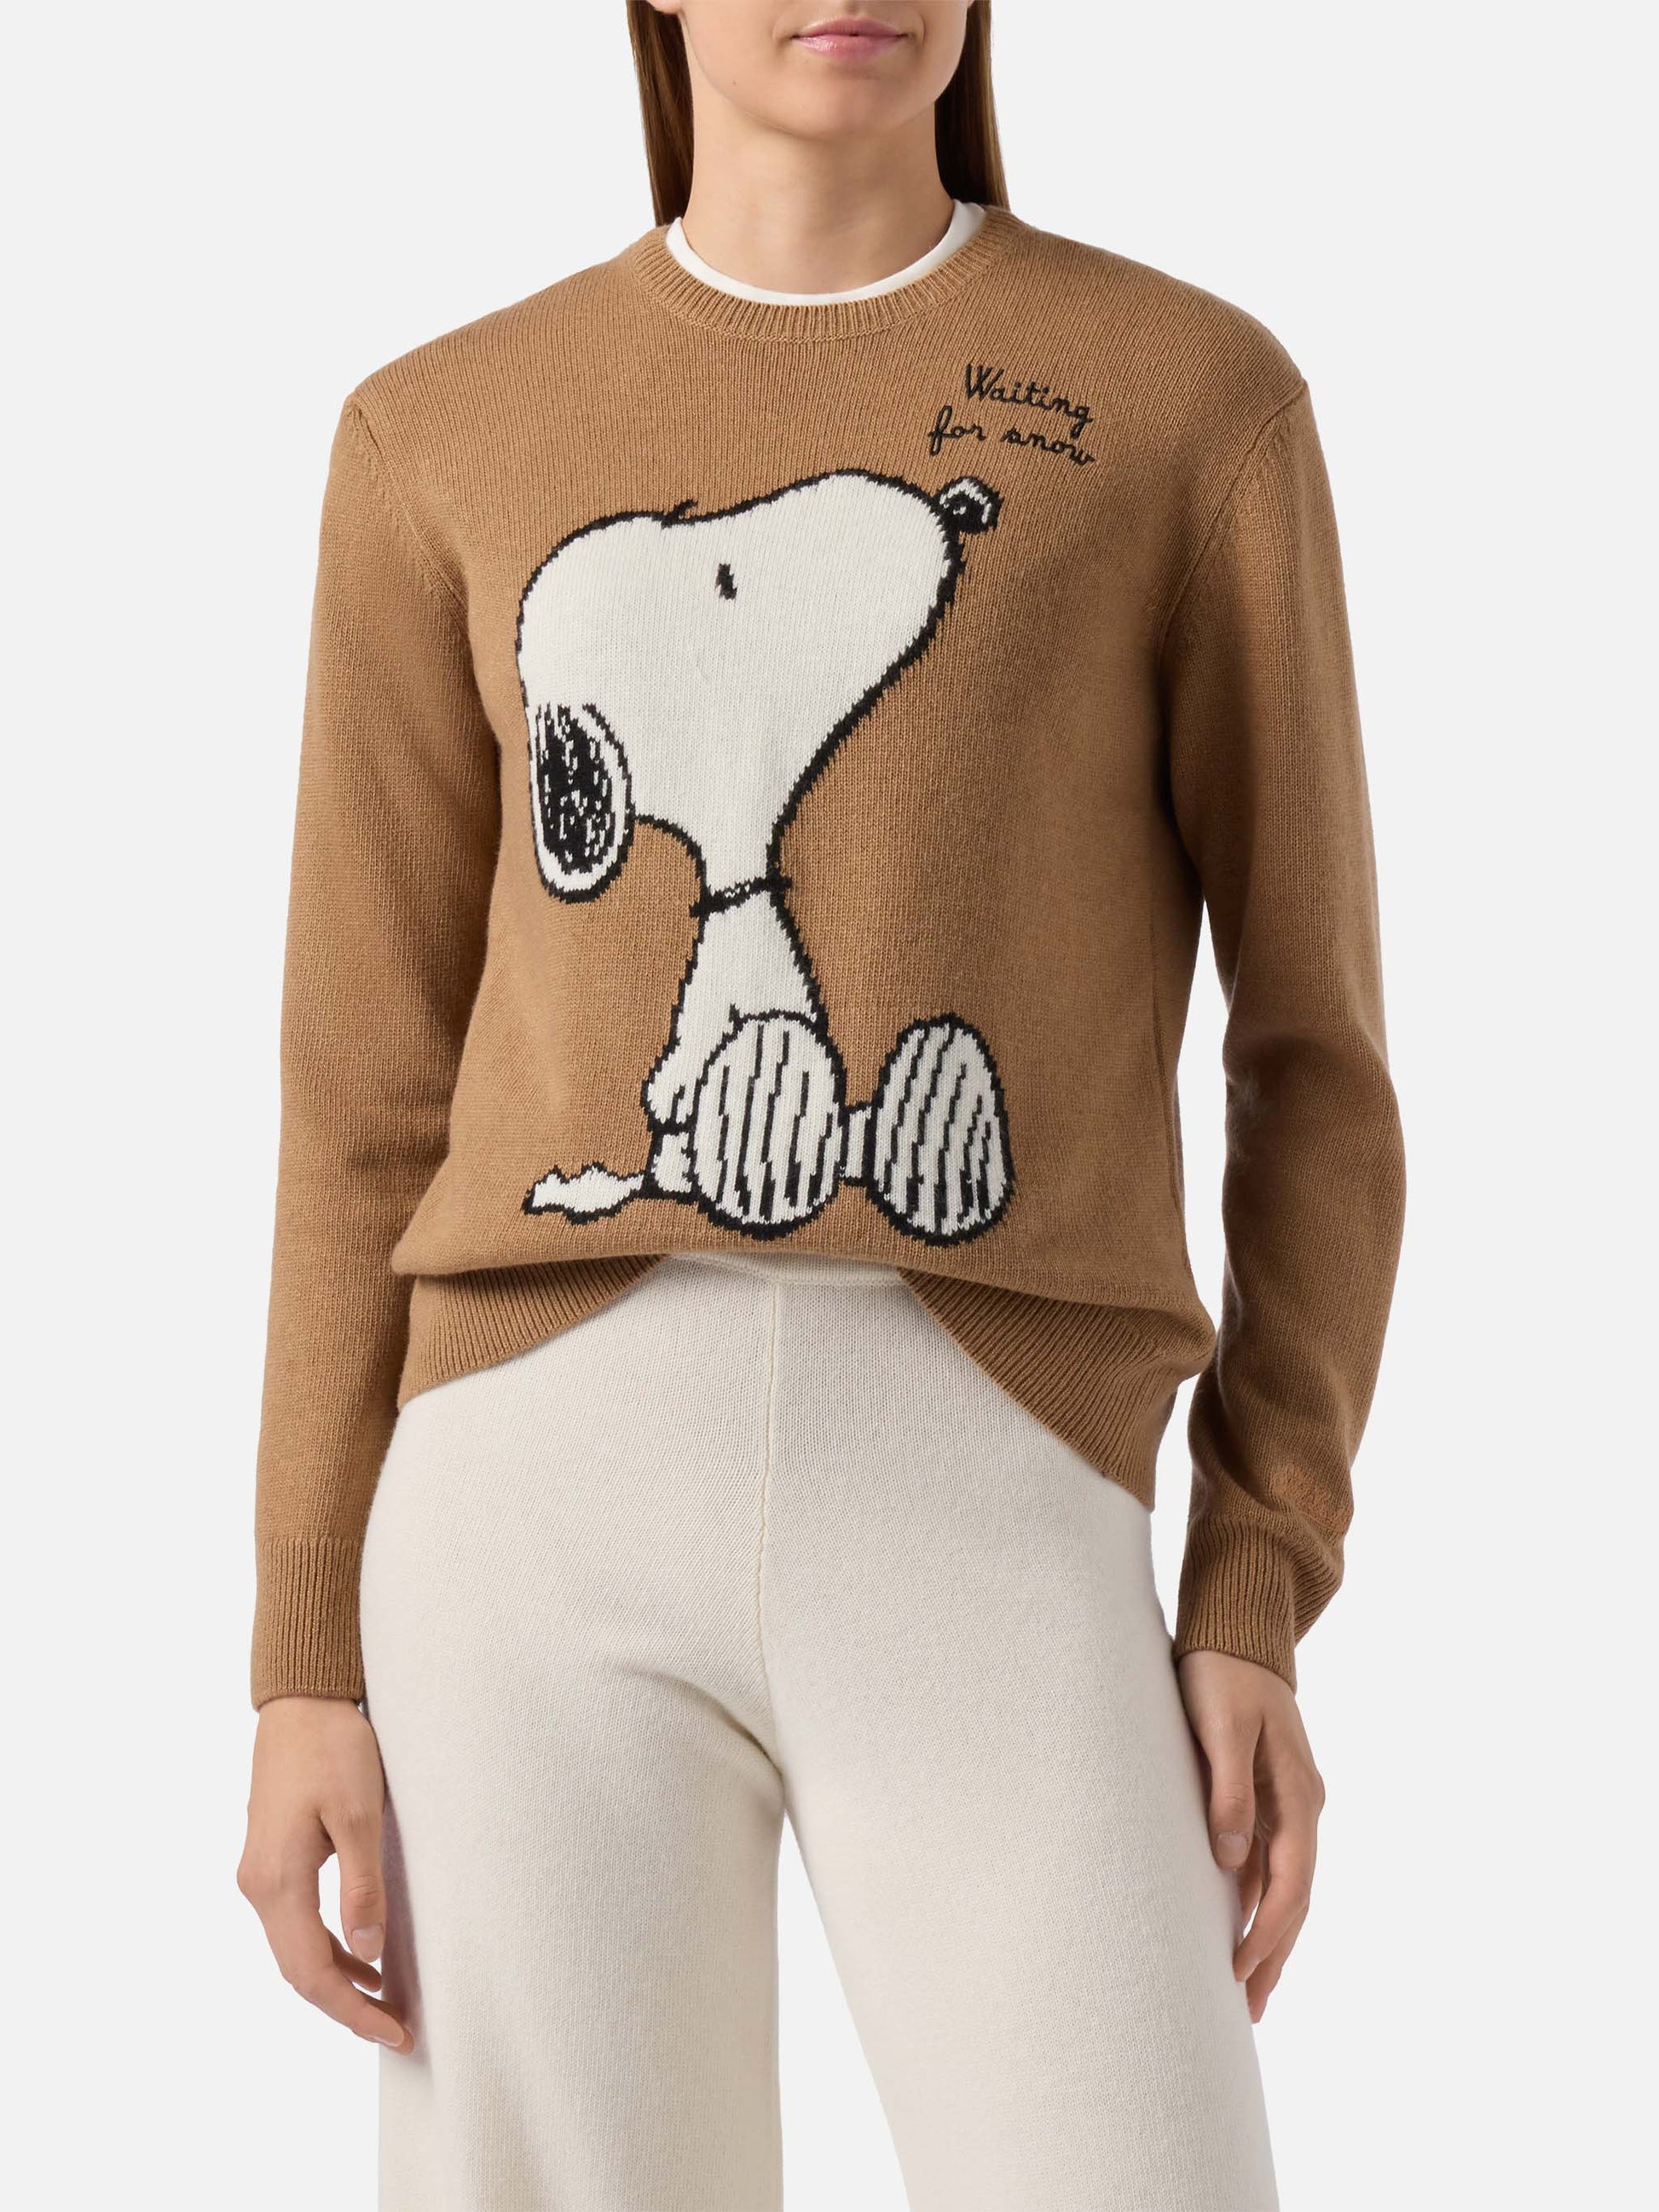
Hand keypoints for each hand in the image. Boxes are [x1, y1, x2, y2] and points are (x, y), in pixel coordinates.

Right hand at [238, 1695, 410, 2051]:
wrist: (301, 1700)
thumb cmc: (333, 1747)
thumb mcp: (358, 1815)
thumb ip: (362, 1888)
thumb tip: (369, 1955)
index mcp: (277, 1881)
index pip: (311, 1972)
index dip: (352, 2011)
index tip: (395, 2032)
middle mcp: (258, 1885)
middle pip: (298, 1970)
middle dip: (346, 2006)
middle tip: (397, 2027)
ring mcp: (260, 1873)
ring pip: (295, 1949)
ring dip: (337, 1980)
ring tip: (387, 2001)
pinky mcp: (272, 1859)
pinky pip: (296, 1923)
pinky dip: (328, 1948)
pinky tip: (362, 1954)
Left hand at [1177, 1650, 1324, 2022]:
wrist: (1236, 1628)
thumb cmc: (1222, 1674)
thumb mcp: (1221, 1728)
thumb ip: (1229, 1791)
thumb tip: (1231, 1861)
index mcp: (1296, 1796)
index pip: (1290, 1884)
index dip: (1267, 1933)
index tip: (1239, 1974)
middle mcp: (1301, 1806)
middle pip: (1294, 1896)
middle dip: (1275, 1953)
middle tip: (1251, 2011)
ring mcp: (1288, 1802)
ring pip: (1284, 1884)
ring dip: (1269, 1934)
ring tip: (1249, 1987)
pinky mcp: (1267, 1794)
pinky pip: (1268, 1861)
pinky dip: (1258, 1899)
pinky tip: (1240, 1925)